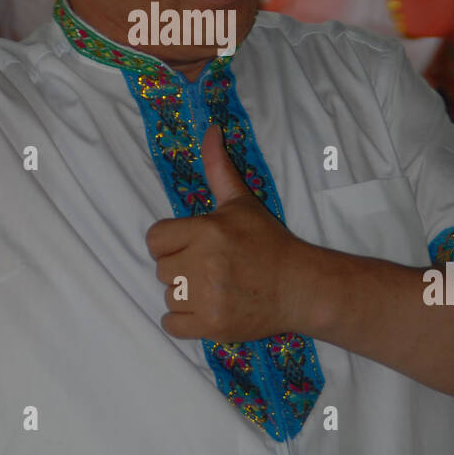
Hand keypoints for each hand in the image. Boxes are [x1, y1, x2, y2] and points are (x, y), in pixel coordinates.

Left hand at [146, 123, 307, 340]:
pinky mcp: (211, 326)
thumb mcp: (240, 202)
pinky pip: (172, 324)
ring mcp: (206, 298)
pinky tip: (206, 308)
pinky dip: (184, 320)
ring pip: (167, 295)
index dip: (171, 242)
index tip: (193, 245)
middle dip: (181, 267)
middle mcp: (202, 264)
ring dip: (184, 294)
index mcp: (206, 231)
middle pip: (161, 268)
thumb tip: (210, 128)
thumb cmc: (267, 242)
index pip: (155, 239)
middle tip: (210, 267)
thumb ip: (218, 167)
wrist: (299, 286)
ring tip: (213, 287)